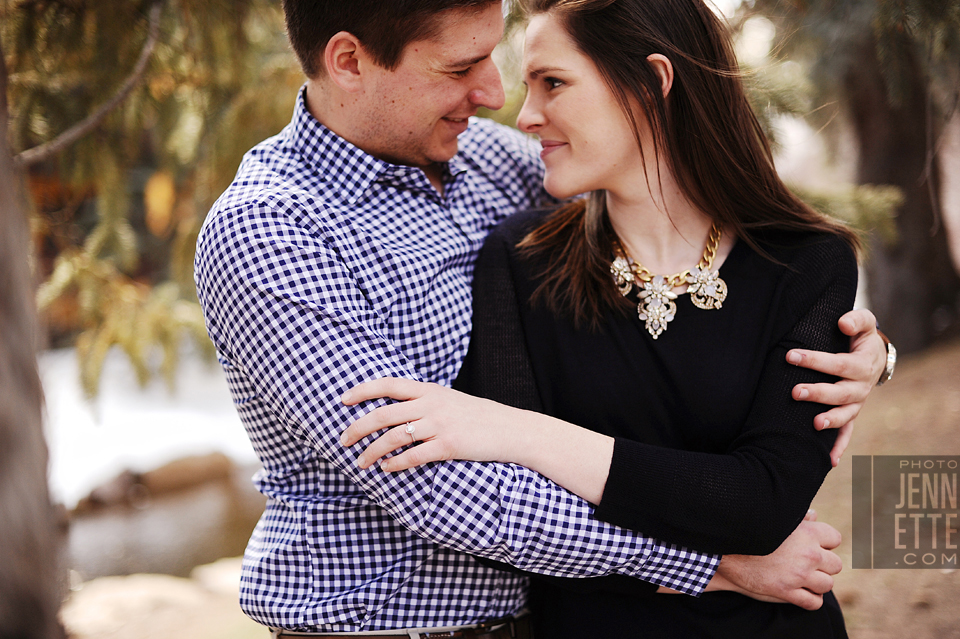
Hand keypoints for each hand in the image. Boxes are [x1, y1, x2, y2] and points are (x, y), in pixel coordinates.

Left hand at [340, 378, 523, 470]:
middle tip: (343, 441)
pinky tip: (387, 469)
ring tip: (362, 463)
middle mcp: (431, 404)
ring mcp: (440, 425)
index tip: (343, 401)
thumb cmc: (479, 417)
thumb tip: (397, 407)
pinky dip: (396, 463)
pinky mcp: (449, 446)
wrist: (511, 429)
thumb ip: (425, 401)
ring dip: (372, 452)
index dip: (362, 391)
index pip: (388, 385)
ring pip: (393, 437)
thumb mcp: (450, 400)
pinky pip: (414, 456)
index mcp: (429, 390)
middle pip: (383, 414)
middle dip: (358, 428)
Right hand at [708, 510, 841, 609]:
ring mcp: (799, 575)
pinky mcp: (787, 592)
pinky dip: (811, 598)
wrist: (725, 549)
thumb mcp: (776, 519)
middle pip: (835, 564)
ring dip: (818, 582)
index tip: (813, 544)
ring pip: (827, 584)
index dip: (824, 542)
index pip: (835, 539)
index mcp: (808, 532)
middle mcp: (808, 554)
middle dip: (823, 564)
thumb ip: (799, 519)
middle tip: (807, 562)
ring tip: (804, 577)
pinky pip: (814, 602)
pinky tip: (801, 591)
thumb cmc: (751, 530)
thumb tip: (814, 515)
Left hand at [786, 308, 884, 465]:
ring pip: (845, 415)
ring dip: (830, 421)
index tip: (790, 356)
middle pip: (840, 393)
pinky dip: (839, 447)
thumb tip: (843, 325)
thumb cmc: (860, 336)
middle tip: (795, 392)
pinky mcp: (850, 413)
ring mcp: (856, 403)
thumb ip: (856, 320)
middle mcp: (861, 387)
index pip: (838, 364)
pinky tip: (828, 461)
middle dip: (818, 393)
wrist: (873, 355)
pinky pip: (847, 433)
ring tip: (814, 424)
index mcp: (862, 365)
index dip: (815, 360)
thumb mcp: (863, 323)